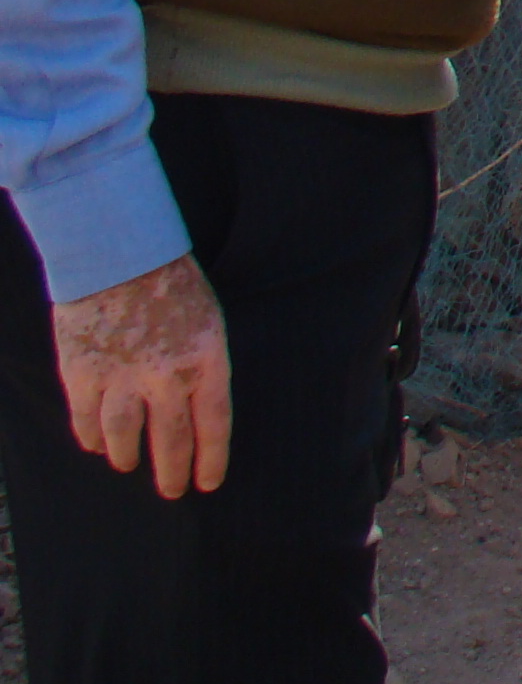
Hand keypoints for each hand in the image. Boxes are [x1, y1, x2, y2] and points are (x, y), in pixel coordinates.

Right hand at [52, 253, 230, 496]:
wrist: (119, 254)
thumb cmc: (172, 284)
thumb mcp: (208, 322)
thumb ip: (200, 367)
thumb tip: (193, 410)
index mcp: (206, 360)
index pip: (214, 425)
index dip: (211, 460)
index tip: (207, 483)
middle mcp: (166, 377)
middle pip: (172, 441)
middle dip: (172, 473)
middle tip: (172, 492)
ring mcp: (122, 379)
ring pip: (124, 438)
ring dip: (128, 456)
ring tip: (129, 463)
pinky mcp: (82, 375)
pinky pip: (87, 421)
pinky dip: (91, 438)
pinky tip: (96, 444)